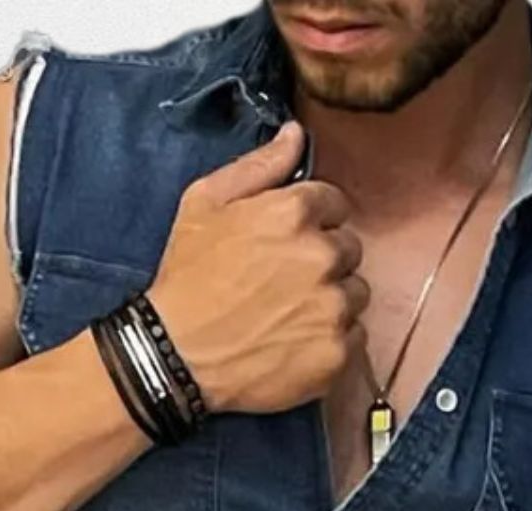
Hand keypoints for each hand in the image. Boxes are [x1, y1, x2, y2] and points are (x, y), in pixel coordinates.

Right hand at [146, 120, 369, 415]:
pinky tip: (298, 344)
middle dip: (324, 261)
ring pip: (355, 294)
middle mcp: (323, 256)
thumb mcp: (205, 203)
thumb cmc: (187, 277)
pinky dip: (333, 341)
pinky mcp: (337, 352)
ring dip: (332, 300)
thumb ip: (259, 165)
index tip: (287, 244)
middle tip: (285, 284)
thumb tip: (296, 133)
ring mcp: (334, 307)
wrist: (176, 356)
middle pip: (350, 250)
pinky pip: (355, 338)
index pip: (335, 204)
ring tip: (292, 316)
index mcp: (295, 212)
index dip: (312, 222)